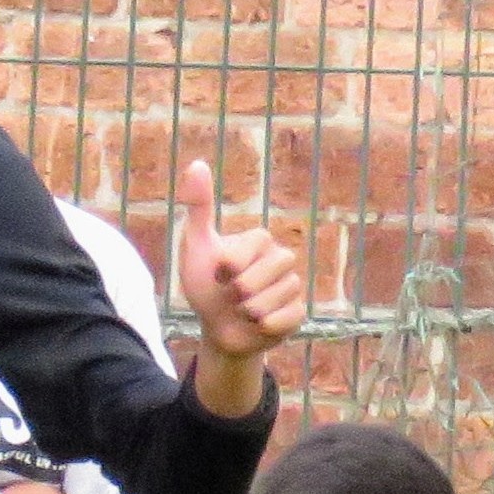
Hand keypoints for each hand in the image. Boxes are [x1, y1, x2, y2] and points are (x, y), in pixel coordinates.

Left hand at [174, 159, 304, 366]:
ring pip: (278, 295)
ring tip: (240, 310)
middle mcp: (280, 259)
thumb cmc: (205, 285)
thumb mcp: (196, 245)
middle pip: (273, 267)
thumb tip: (197, 163)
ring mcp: (291, 286)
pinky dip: (266, 325)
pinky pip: (288, 317)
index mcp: (260, 241)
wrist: (215, 329)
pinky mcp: (297, 314)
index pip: (256, 243)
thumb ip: (198, 207)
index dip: (230, 263)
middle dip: (241, 288)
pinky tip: (256, 325)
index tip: (218, 272)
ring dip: (250, 309)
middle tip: (230, 294)